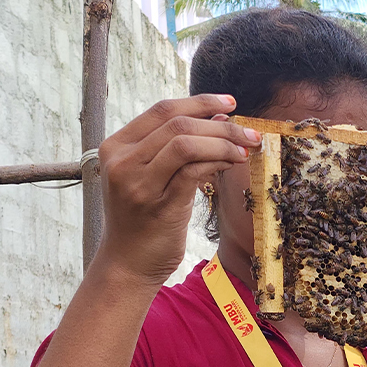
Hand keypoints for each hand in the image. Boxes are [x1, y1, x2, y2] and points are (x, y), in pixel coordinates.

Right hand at [94, 94, 263, 286]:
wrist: (127, 263)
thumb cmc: (143, 219)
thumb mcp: (149, 177)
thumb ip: (173, 148)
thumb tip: (219, 119)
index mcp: (116, 146)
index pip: (162, 110)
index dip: (200, 103)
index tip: (230, 103)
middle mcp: (121, 161)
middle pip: (178, 124)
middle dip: (221, 125)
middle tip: (250, 132)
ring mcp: (138, 183)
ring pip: (186, 143)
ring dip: (223, 142)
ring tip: (246, 149)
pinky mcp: (159, 205)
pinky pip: (194, 172)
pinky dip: (218, 162)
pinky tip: (233, 164)